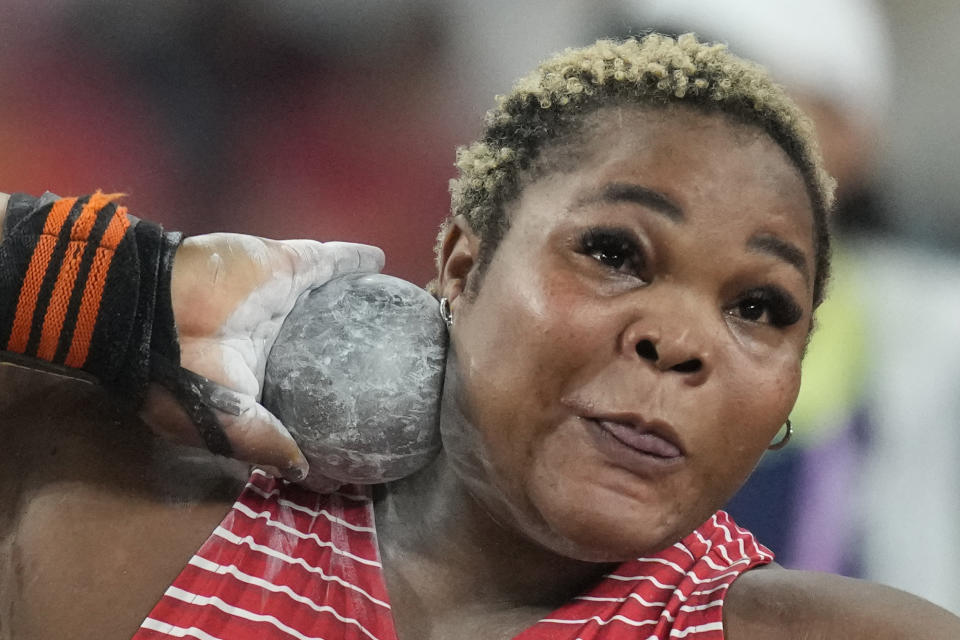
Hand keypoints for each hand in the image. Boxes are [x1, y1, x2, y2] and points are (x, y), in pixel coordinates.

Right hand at [138, 233, 383, 485]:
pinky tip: (381, 262)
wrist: (157, 309)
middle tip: (396, 370)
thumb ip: (267, 445)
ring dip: (359, 305)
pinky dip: (355, 260)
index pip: (302, 395)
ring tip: (398, 316)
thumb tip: (310, 474)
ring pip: (331, 301)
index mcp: (255, 376)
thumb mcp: (223, 427)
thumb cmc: (187, 376)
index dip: (329, 410)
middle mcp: (273, 339)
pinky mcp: (286, 266)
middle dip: (356, 358)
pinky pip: (331, 260)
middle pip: (324, 348)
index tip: (365, 428)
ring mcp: (281, 301)